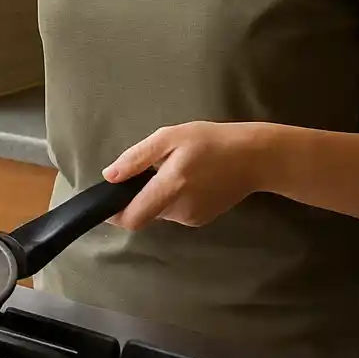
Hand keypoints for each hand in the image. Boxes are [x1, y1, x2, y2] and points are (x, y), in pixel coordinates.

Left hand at [102, 121, 264, 230]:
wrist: (254, 157)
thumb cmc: (211, 141)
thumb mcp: (170, 137)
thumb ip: (137, 158)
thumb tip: (109, 176)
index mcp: (171, 187)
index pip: (133, 217)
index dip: (113, 214)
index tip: (104, 202)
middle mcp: (180, 210)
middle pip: (144, 213)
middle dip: (138, 197)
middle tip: (149, 170)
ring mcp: (192, 218)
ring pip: (159, 212)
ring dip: (156, 196)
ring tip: (173, 170)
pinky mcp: (201, 220)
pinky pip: (175, 212)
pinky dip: (172, 199)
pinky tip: (188, 180)